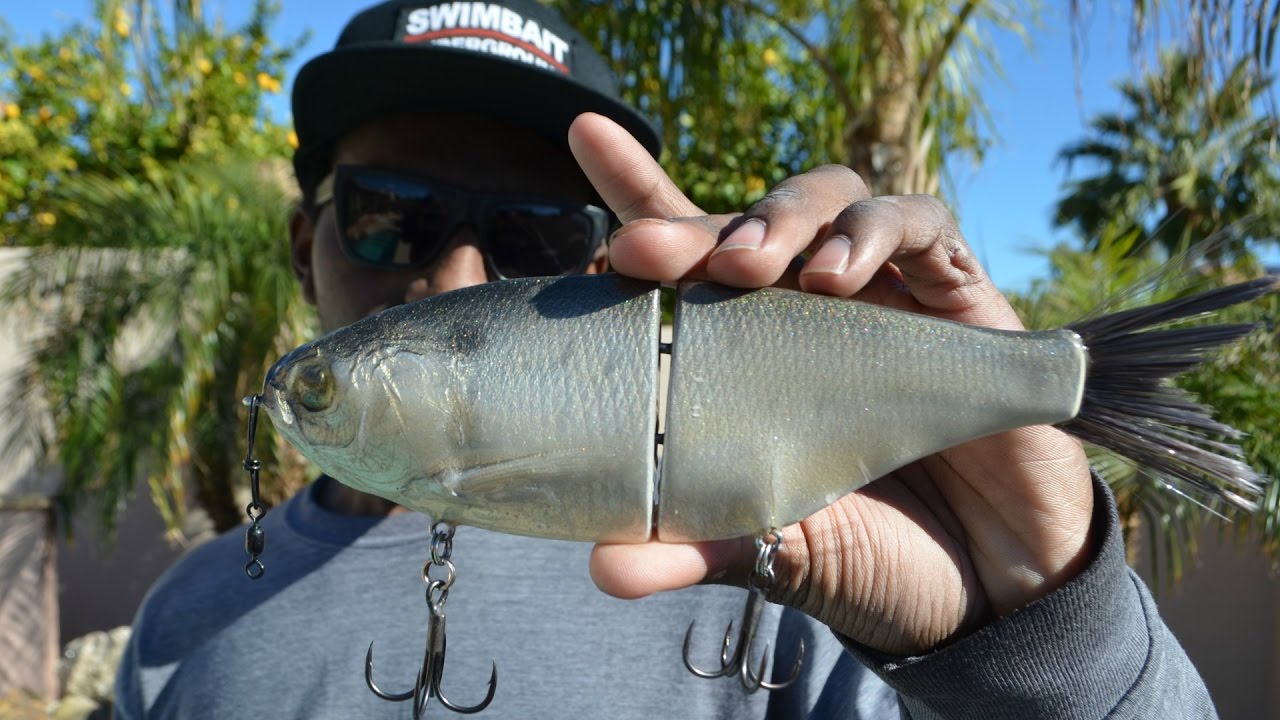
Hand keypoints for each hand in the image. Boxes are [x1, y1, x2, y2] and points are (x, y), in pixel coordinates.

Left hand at [568, 113, 1094, 655]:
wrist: (996, 590)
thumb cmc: (874, 554)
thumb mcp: (772, 549)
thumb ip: (694, 543)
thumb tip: (602, 570)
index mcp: (755, 349)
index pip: (690, 257)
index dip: (642, 192)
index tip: (586, 138)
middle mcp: (814, 309)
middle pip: (750, 220)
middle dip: (692, 225)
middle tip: (641, 252)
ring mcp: (887, 294)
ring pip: (832, 196)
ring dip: (782, 215)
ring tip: (745, 265)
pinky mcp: (960, 296)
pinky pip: (922, 225)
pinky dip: (877, 232)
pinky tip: (839, 274)